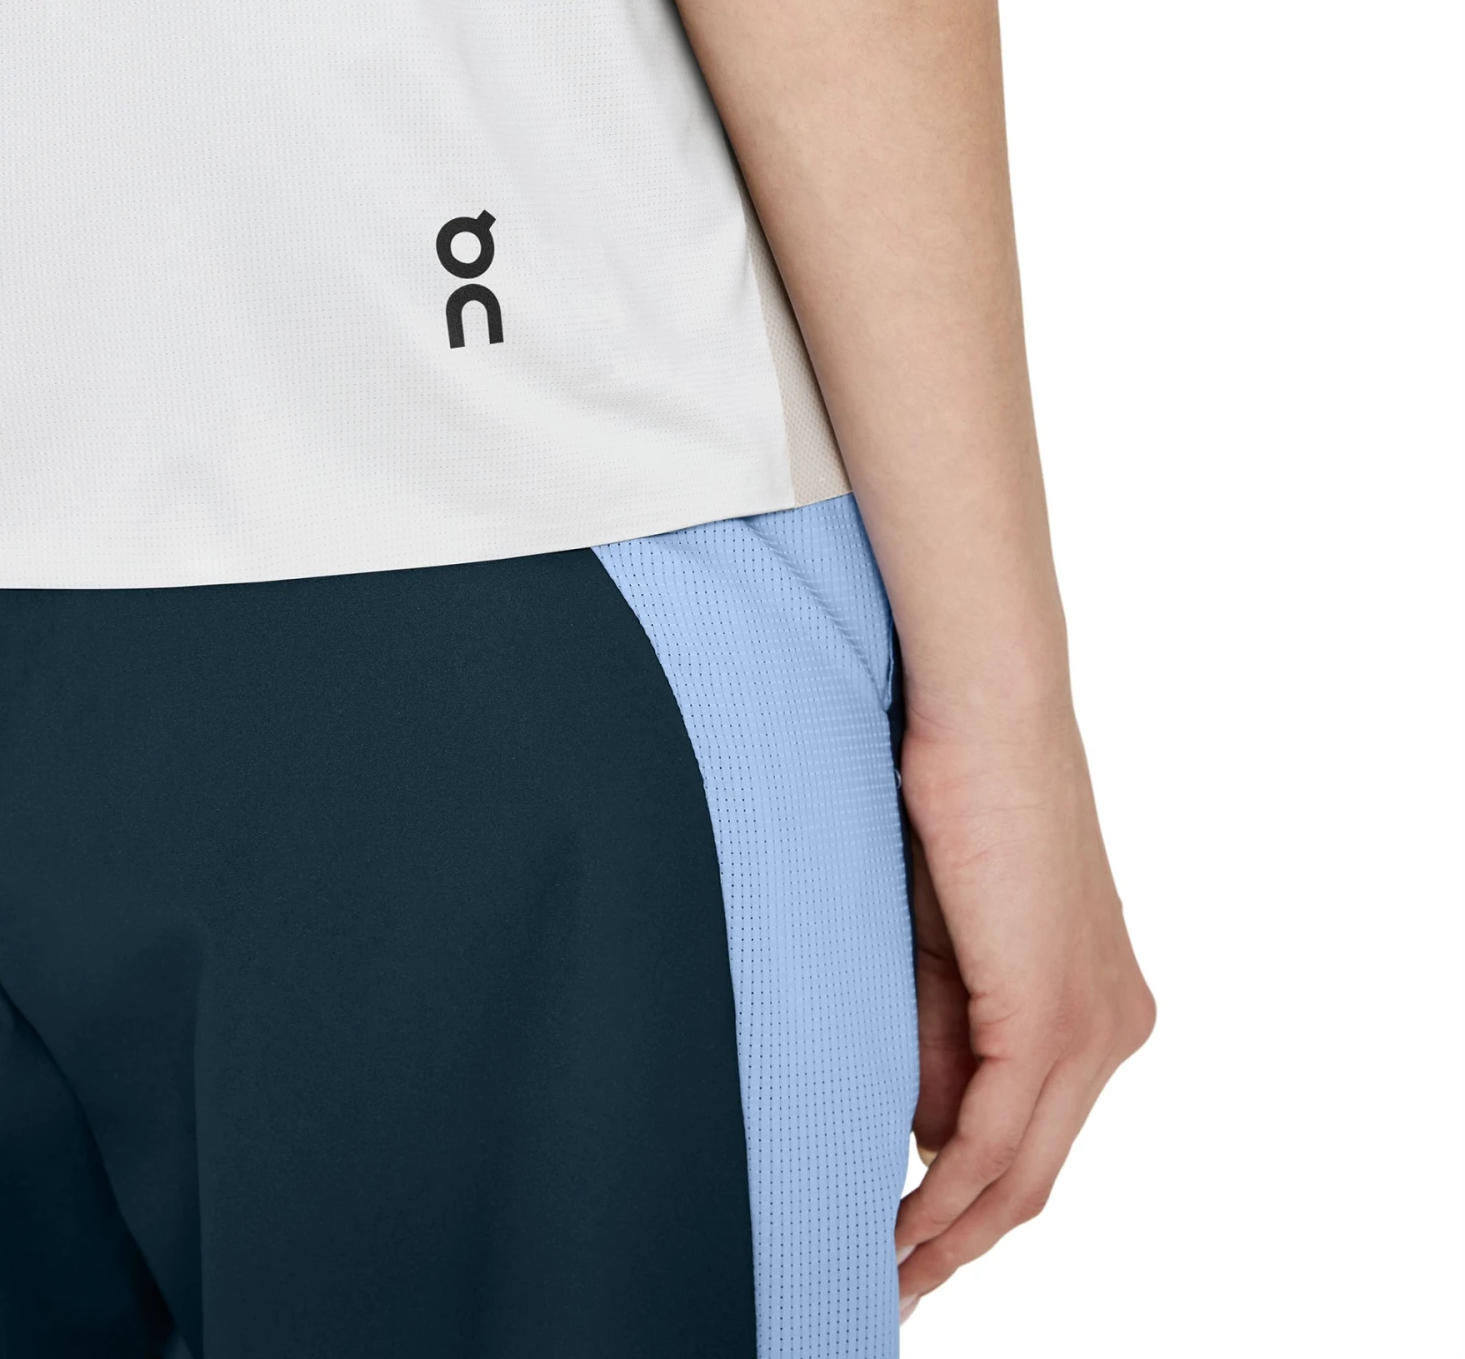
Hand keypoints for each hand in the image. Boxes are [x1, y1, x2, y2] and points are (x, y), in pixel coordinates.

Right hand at [894, 704, 1154, 1319]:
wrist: (985, 711)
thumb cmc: (953, 801)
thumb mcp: (940, 948)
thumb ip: (942, 1042)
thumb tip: (930, 1139)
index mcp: (1094, 1002)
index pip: (1032, 1134)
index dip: (973, 1205)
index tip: (911, 1241)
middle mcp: (1112, 1024)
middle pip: (1034, 1171)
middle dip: (960, 1241)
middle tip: (893, 1285)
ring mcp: (1090, 1020)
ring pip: (1020, 1168)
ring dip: (950, 1232)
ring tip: (885, 1273)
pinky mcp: (1052, 1011)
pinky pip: (995, 1134)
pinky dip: (949, 1189)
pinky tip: (902, 1223)